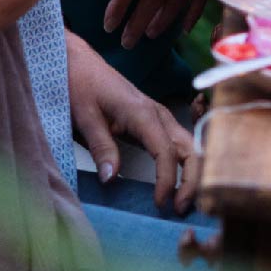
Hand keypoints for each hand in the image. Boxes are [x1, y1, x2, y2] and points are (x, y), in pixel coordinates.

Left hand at [65, 32, 199, 214]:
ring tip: (184, 200)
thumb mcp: (84, 116)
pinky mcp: (154, 120)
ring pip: (189, 146)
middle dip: (193, 180)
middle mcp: (158, 114)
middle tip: (182, 209)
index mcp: (142, 112)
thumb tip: (113, 179)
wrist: (77, 61)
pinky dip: (185, 163)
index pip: (166, 153)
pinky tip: (178, 182)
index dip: (167, 181)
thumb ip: (101, 147)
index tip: (160, 204)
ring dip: (192, 173)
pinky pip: (178, 143)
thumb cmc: (79, 84)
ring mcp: (159, 116)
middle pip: (190, 149)